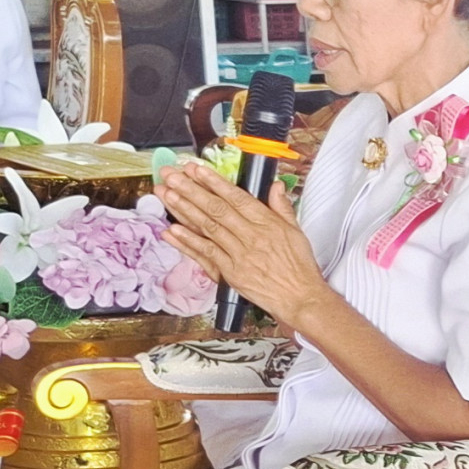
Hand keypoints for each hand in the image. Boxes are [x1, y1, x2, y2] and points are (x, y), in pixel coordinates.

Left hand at [156, 159, 330, 327]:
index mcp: (267, 223)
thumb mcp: (297, 232)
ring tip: (167, 194)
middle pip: (216, 208)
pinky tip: (172, 230)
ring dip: (184, 209)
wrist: (301, 298)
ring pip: (207, 227)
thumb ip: (282, 207)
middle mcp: (252, 236)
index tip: (196, 170)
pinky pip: (206, 254)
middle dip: (190, 189)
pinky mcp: (231, 273)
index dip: (214, 182)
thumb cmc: (299, 268)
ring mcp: (239, 255)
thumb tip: (276, 186)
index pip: (236, 197)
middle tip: (171, 175)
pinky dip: (188, 242)